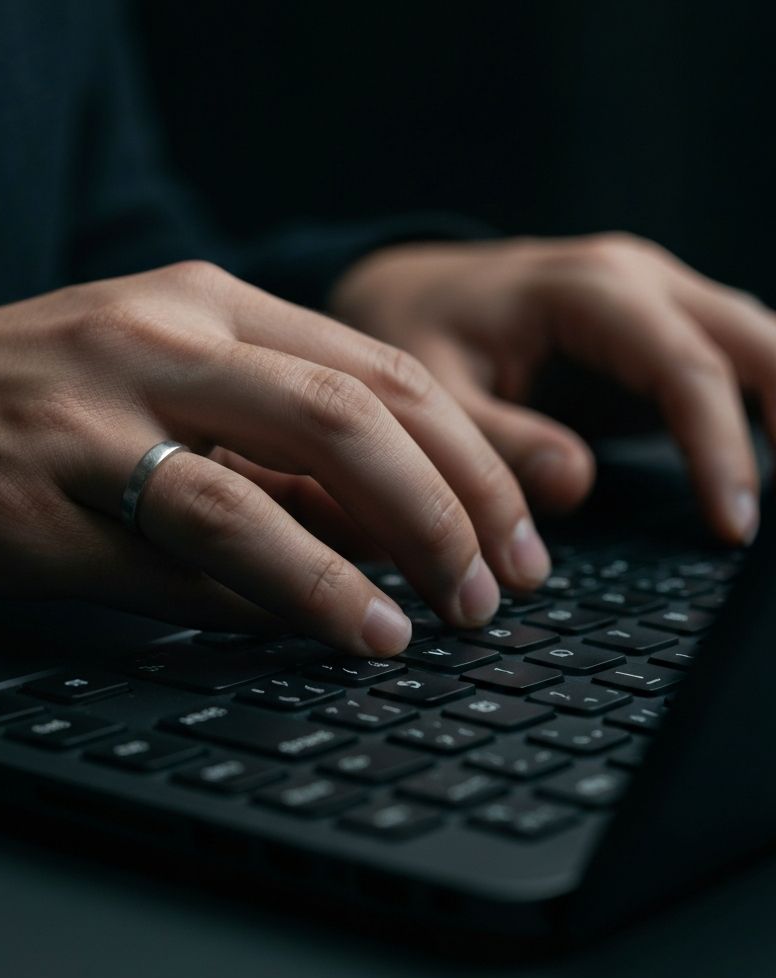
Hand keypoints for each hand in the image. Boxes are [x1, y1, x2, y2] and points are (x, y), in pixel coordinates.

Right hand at [0, 261, 553, 654]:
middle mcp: (158, 335)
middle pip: (351, 412)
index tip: (517, 532)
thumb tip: (388, 529)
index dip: (471, 456)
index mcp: (204, 301)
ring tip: (427, 627)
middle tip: (497, 588)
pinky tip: (324, 630)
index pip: (381, 367)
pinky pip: (174, 551)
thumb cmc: (20, 406)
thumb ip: (272, 453)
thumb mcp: (161, 391)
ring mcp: (92, 411)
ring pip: (262, 481)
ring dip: (365, 564)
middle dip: (450, 506)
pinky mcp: (37, 497)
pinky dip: (266, 596)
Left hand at [330, 233, 775, 543]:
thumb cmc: (416, 333)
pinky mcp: (656, 330)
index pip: (685, 368)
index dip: (721, 450)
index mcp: (588, 290)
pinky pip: (733, 358)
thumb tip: (574, 484)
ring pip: (760, 341)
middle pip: (756, 339)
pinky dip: (767, 404)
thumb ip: (494, 440)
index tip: (734, 526)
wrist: (409, 290)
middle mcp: (638, 280)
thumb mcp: (429, 389)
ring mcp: (656, 298)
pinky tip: (773, 460)